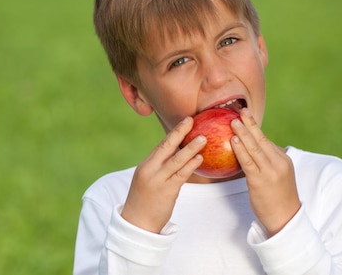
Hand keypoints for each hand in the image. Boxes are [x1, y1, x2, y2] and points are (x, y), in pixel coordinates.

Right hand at [121, 116, 205, 232]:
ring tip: (204, 138)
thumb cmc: (145, 201)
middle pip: (166, 147)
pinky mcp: (167, 191)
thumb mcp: (148, 180)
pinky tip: (200, 158)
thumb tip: (179, 156)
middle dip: (179, 132)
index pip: (161, 145)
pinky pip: (181, 175)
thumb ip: (160, 168)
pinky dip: (191, 165)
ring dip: (190, 148)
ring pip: (176, 160)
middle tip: (192, 120)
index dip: (174, 132)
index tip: (186, 120)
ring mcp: (158, 180)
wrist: (137, 222)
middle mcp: (150, 169)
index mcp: (146, 165)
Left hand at [231, 108, 300, 236]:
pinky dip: (240, 150)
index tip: (245, 114)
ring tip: (233, 121)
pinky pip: (248, 162)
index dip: (254, 127)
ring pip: (254, 148)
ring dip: (243, 133)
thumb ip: (267, 161)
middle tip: (240, 110)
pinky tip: (232, 141)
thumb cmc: (277, 196)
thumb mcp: (277, 175)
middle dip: (250, 124)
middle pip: (261, 139)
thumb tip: (249, 149)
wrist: (285, 218)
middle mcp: (278, 162)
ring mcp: (270, 171)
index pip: (266, 140)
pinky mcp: (260, 181)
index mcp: (283, 159)